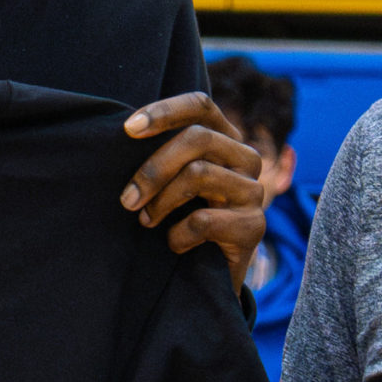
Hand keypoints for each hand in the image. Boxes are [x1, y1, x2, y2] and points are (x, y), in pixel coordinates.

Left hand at [120, 92, 265, 292]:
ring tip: (146, 221)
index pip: (201, 106)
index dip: (165, 110)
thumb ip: (163, 153)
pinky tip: (173, 245)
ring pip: (199, 174)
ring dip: (161, 202)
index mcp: (224, 138)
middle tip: (128, 199)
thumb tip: (127, 132)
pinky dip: (177, 234)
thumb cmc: (181, 216)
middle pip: (197, 138)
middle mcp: (245, 158)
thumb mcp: (172, 179)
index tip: (128, 128)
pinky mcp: (254, 226)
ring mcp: (254, 191)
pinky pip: (204, 220)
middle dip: (154, 168)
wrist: (208, 275)